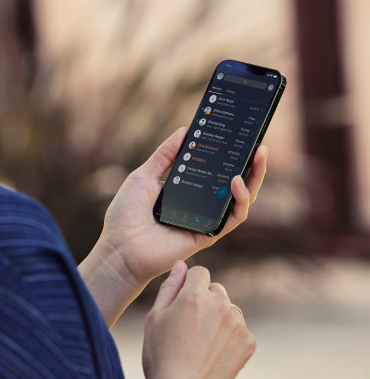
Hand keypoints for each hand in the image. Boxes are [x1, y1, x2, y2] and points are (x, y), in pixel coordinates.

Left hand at [80, 127, 267, 325]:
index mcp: (185, 189)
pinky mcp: (209, 235)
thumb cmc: (126, 214)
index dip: (227, 154)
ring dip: (254, 179)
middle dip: (251, 164)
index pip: (213, 169)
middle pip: (233, 183)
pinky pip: (233, 218)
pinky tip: (238, 182)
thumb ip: (165, 155)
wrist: (120, 248)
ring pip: (240, 200)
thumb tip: (185, 130)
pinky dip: (240, 200)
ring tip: (257, 157)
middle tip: (259, 144)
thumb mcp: (144, 176)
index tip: (238, 133)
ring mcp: (206, 220)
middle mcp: (199, 204)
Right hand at [138, 261, 255, 378]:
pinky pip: (238, 328)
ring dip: (218, 317)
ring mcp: (237, 324)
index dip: (189, 285)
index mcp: (195, 295)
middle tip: (190, 326)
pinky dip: (229, 336)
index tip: (182, 303)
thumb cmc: (161, 355)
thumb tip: (181, 264)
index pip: (200, 272)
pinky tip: (213, 353)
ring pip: (228, 308)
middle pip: (215, 289)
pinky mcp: (248, 342)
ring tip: (201, 342)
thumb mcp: (155, 317)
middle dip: (204, 300)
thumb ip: (170, 286)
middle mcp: (220, 304)